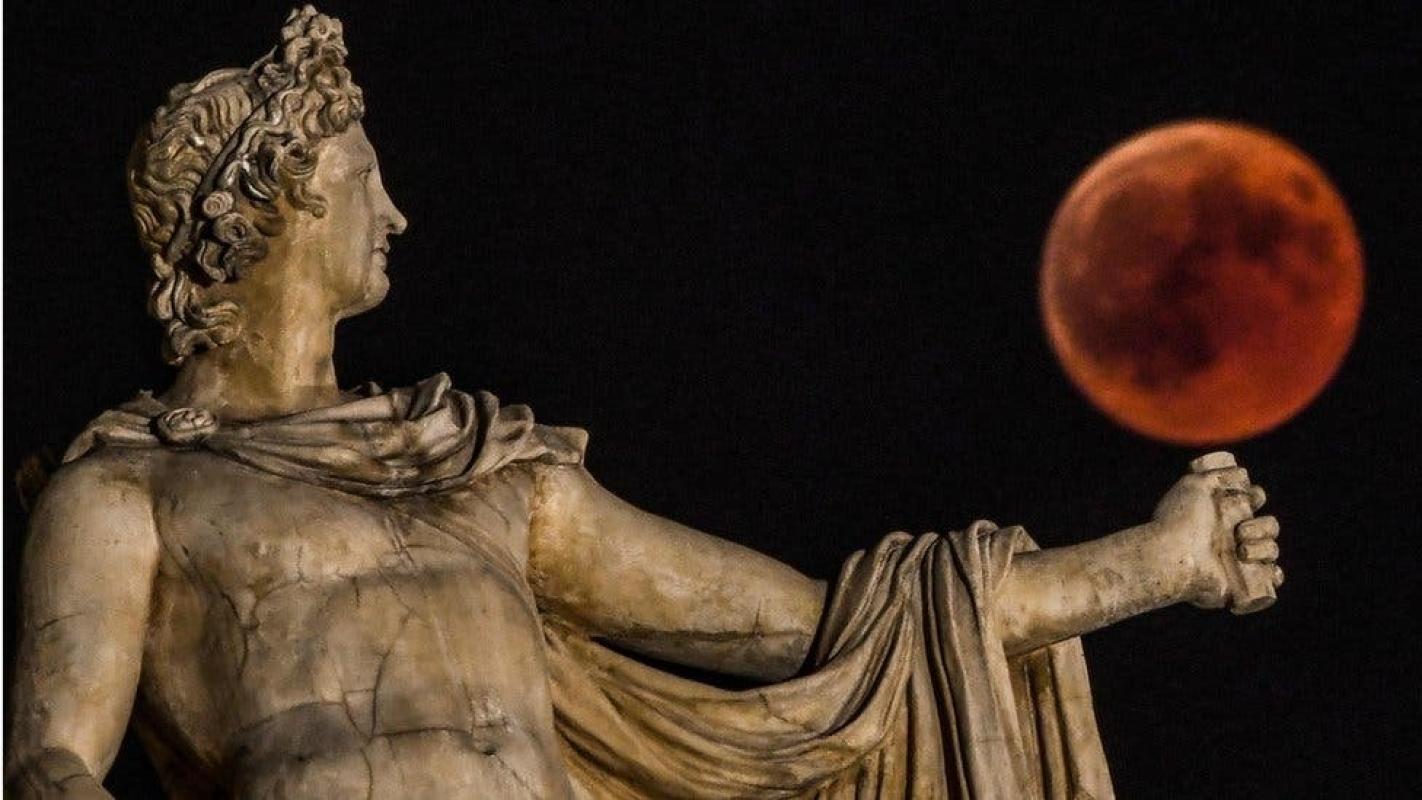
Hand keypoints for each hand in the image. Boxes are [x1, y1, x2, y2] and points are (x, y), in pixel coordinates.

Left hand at [1151, 452, 1282, 611]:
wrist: (1171, 556)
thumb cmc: (1179, 520)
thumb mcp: (1194, 486)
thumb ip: (1216, 473)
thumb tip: (1242, 473)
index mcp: (1223, 514)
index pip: (1254, 502)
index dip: (1257, 497)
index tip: (1252, 497)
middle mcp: (1232, 536)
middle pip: (1270, 527)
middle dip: (1262, 526)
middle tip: (1240, 532)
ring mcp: (1237, 560)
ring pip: (1272, 550)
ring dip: (1265, 548)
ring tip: (1242, 551)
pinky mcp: (1241, 583)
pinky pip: (1271, 579)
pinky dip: (1274, 574)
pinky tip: (1263, 568)